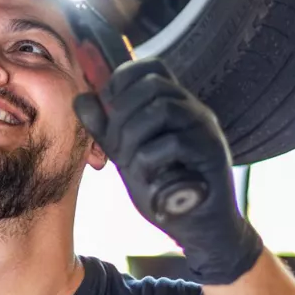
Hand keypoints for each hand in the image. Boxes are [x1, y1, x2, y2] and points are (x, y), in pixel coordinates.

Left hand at [74, 58, 262, 284]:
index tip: (107, 106)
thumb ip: (104, 127)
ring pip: (161, 108)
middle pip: (152, 84)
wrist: (198, 227)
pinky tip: (148, 177)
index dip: (122, 79)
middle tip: (116, 146)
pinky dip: (148, 159)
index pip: (150, 66)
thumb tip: (81, 98)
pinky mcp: (213, 152)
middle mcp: (193, 109)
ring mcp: (205, 129)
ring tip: (129, 161)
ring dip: (132, 136)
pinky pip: (172, 142)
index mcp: (173, 103)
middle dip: (121, 114)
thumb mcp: (125, 152)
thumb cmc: (162, 185)